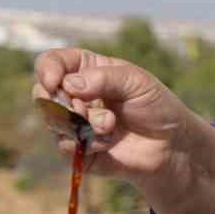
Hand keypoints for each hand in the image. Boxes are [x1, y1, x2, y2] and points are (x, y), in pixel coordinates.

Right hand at [32, 48, 214, 213]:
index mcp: (86, 70)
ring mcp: (74, 124)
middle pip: (43, 93)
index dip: (47, 70)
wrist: (171, 146)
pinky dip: (86, 143)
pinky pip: (64, 146)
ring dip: (82, 123)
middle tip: (85, 108)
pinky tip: (108, 143)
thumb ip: (103, 78)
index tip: (54, 81)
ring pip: (53, 121)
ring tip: (110, 125)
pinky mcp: (77, 150)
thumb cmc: (156, 106)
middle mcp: (74, 96)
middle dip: (62, 101)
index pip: (52, 63)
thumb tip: (68, 85)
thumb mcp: (136, 81)